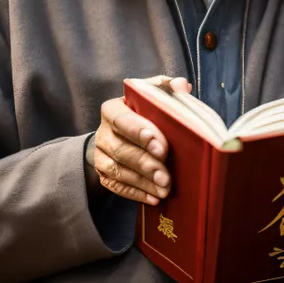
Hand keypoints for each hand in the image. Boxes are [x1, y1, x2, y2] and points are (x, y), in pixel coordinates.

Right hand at [92, 76, 191, 204]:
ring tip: (164, 189)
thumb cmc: (142, 110)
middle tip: (166, 176)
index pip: (122, 120)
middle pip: (121, 150)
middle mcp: (103, 133)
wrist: (119, 131)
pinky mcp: (104, 175)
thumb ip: (166, 88)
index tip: (161, 147)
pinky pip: (117, 187)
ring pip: (118, 171)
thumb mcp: (151, 94)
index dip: (140, 133)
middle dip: (145, 164)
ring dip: (143, 182)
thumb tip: (182, 86)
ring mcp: (101, 156)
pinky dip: (136, 193)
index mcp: (112, 109)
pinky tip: (153, 198)